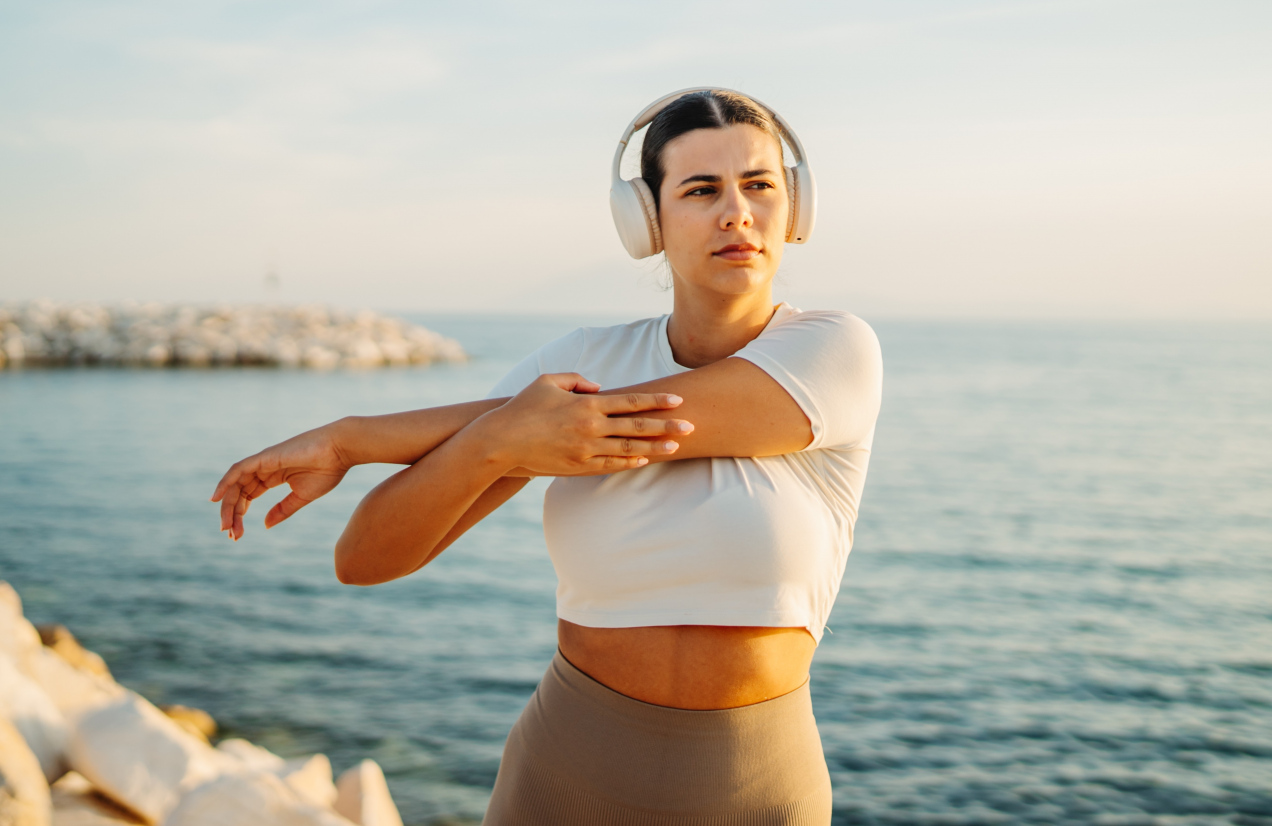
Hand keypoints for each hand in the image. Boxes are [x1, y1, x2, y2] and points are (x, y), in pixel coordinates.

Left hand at [210, 423, 351, 540]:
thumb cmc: (328, 470)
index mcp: (273, 477)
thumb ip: (283, 510)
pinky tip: (216, 499)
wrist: (341, 450)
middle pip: (239, 493)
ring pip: (235, 484)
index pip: (249, 497)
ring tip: (225, 526)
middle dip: (232, 515)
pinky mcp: (264, 457)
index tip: (237, 535)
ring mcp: (263, 462)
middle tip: (230, 535)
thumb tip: (265, 525)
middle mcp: (264, 469)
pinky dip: (225, 483)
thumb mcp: (302, 497)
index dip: (240, 515)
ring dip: (227, 505)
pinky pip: (238, 470)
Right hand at [474, 373, 692, 476]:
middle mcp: (591, 428)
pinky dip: (629, 463)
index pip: (631, 402)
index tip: (678, 401)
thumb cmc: (523, 406)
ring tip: (675, 447)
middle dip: (666, 426)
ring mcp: (585, 450)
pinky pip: (609, 465)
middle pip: (637, 427)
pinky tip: (644, 461)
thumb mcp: (548, 381)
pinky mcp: (577, 467)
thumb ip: (577, 380)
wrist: (501, 441)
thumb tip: (600, 387)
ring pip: (628, 450)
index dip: (656, 402)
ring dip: (654, 448)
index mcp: (587, 404)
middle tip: (691, 426)